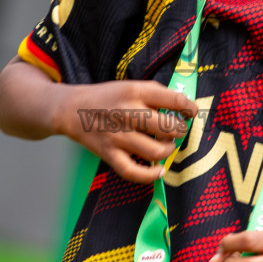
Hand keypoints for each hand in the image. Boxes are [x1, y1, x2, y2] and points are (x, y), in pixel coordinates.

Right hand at [55, 80, 197, 183]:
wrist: (71, 109)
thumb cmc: (107, 97)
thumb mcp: (130, 86)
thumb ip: (155, 94)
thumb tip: (183, 107)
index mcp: (135, 92)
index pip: (173, 100)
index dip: (189, 108)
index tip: (192, 112)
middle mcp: (127, 113)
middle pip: (168, 128)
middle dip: (180, 131)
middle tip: (177, 130)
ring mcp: (117, 136)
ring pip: (156, 151)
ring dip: (168, 150)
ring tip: (166, 145)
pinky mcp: (108, 154)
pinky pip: (133, 172)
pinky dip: (151, 176)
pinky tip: (159, 170)